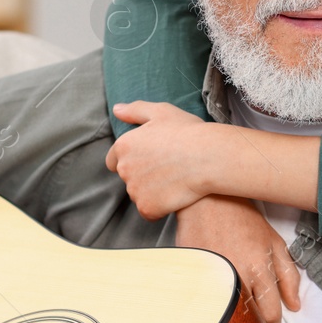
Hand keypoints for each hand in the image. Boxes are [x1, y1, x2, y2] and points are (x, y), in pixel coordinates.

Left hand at [105, 101, 217, 219]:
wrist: (208, 157)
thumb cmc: (188, 132)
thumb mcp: (161, 112)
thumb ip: (135, 111)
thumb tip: (117, 110)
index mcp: (123, 145)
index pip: (112, 160)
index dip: (131, 160)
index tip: (150, 160)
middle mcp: (124, 169)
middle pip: (127, 178)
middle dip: (142, 175)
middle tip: (167, 168)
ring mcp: (134, 190)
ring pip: (139, 195)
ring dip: (151, 191)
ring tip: (174, 180)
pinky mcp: (147, 208)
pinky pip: (148, 212)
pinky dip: (159, 208)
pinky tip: (175, 195)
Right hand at [176, 195, 300, 322]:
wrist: (209, 200)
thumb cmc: (243, 220)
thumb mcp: (275, 243)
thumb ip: (288, 275)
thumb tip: (295, 305)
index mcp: (259, 268)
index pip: (270, 312)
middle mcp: (236, 274)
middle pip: (247, 318)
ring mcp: (212, 275)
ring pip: (225, 313)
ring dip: (233, 322)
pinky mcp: (193, 273)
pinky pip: (203, 300)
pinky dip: (210, 307)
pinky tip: (215, 308)